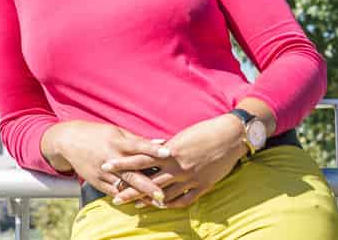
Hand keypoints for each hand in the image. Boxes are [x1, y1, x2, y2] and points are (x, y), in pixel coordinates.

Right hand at [42, 120, 171, 202]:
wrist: (69, 141)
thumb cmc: (98, 134)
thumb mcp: (118, 132)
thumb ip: (139, 140)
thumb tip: (162, 143)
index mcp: (118, 143)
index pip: (139, 147)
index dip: (153, 150)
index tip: (168, 153)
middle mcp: (111, 159)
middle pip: (132, 173)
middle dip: (148, 185)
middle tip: (163, 193)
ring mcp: (103, 173)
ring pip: (124, 187)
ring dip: (140, 195)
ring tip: (156, 202)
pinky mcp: (97, 182)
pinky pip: (114, 192)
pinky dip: (126, 198)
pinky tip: (139, 203)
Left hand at [100, 114, 247, 207]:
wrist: (231, 135)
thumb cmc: (207, 130)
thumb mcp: (183, 137)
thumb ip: (167, 148)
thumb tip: (153, 153)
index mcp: (171, 151)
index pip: (140, 160)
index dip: (122, 164)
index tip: (106, 166)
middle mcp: (178, 167)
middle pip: (148, 182)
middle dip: (130, 190)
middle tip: (115, 198)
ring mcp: (191, 178)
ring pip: (165, 194)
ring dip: (149, 200)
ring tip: (136, 206)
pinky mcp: (203, 185)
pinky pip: (185, 199)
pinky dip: (172, 204)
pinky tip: (163, 207)